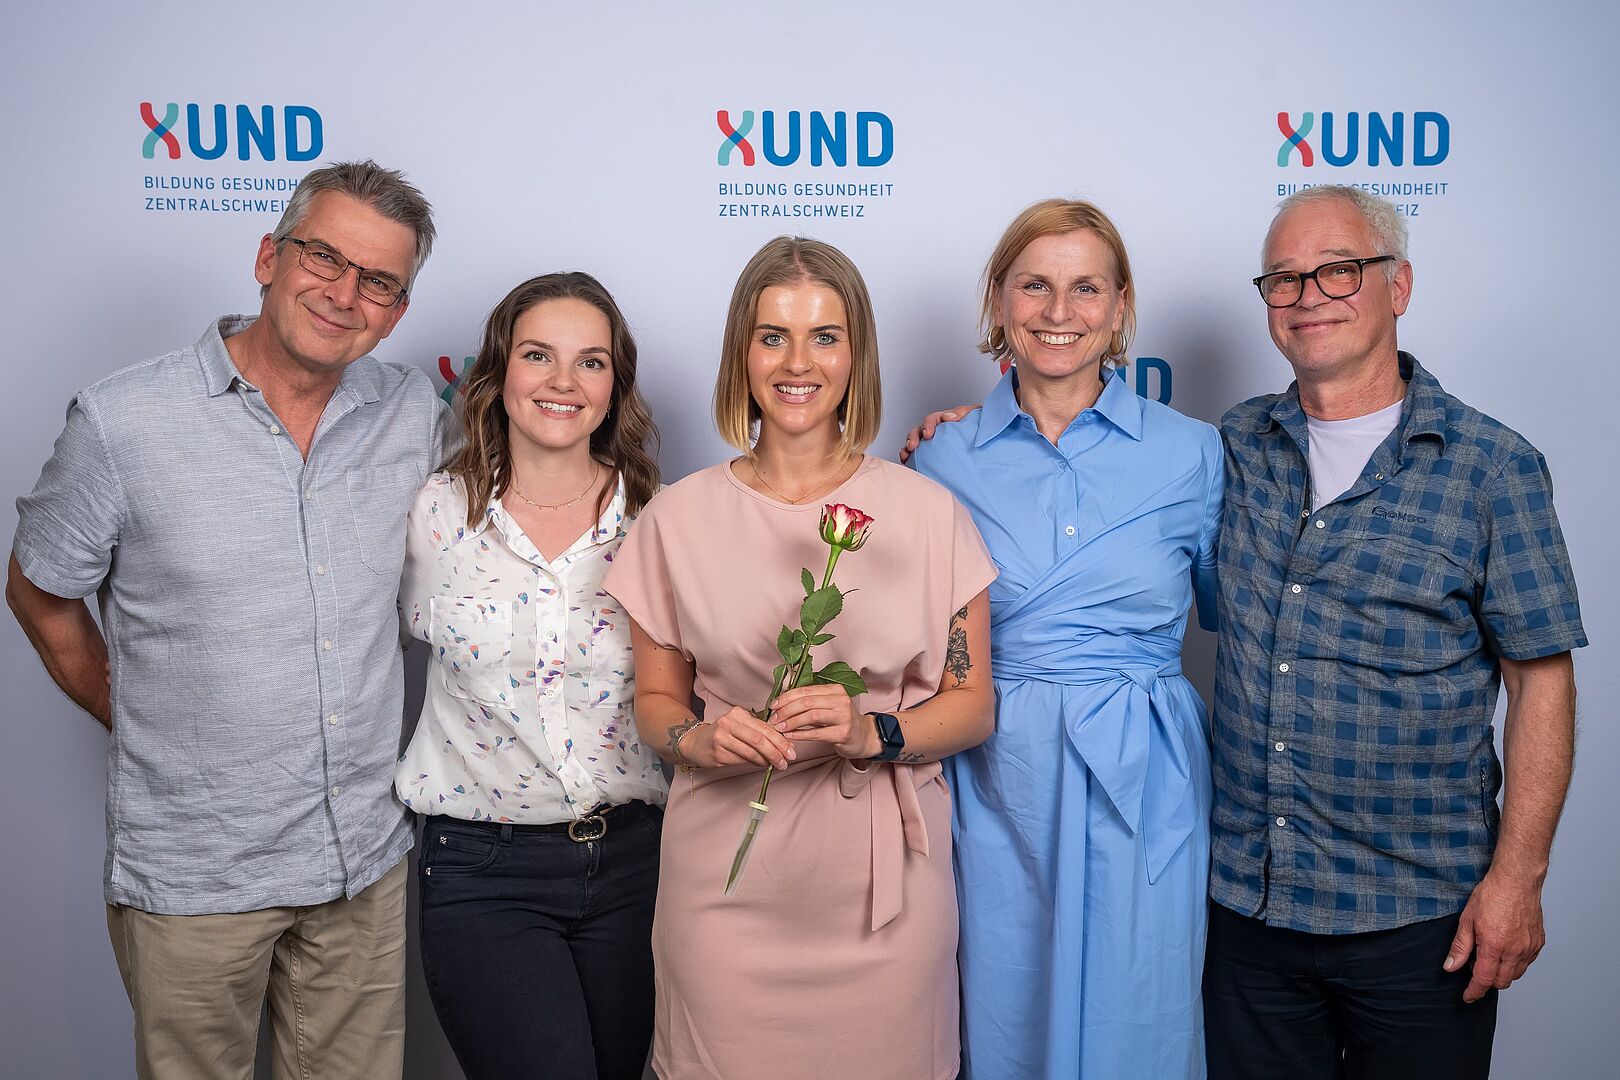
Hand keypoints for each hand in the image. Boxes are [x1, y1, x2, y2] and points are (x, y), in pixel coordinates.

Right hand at [685, 707, 795, 770]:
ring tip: (775, 765)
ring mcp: (721, 737)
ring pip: (751, 751)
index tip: (792, 751)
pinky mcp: (717, 751)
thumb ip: (760, 733)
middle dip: (776, 752)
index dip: (781, 740)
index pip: (765, 727)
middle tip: (786, 762)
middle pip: (759, 739)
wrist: (696, 743)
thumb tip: (785, 745)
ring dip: (766, 760)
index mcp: (739, 714)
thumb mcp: (741, 727)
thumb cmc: (724, 735)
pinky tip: (760, 764)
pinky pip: (741, 760)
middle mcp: (729, 722)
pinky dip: (754, 763)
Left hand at [771, 685, 877, 758]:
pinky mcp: (843, 733)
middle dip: (786, 710)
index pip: (806, 690)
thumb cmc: (841, 720)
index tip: (774, 705)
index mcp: (835, 689)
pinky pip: (816, 733)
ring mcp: (844, 716)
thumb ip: (810, 701)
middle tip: (774, 718)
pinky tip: (790, 736)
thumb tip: (781, 701)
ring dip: (791, 722)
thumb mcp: (828, 705)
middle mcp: (841, 700)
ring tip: (780, 727)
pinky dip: (800, 734)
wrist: (863, 736)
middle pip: (807, 702)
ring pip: (811, 715)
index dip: (786, 697)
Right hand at [898, 405, 978, 463]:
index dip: (928, 425)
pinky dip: (908, 455)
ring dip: (908, 446)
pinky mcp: (931, 452)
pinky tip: (906, 460)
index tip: (928, 434)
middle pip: (919, 430)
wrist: (986, 439)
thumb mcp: (974, 414)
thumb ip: (962, 412)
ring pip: (915, 440)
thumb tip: (949, 416)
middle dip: (913, 437)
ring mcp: (932, 441)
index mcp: (945, 419)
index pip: (933, 419)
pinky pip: (916, 453)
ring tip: (905, 454)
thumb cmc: (981, 425)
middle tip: (913, 445)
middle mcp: (936, 429)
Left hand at [1444, 869, 1546, 1001]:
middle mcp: (1515, 951)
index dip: (1474, 992)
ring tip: (1490, 953)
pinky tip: (1505, 949)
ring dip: (1502, 972)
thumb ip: (1460, 947)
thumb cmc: (1491, 896)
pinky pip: (1527, 962)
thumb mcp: (1467, 920)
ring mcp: (1529, 948)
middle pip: (1502, 981)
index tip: (1468, 997)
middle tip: (1475, 964)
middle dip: (1487, 981)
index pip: (1484, 980)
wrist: (1516, 880)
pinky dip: (1515, 963)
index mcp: (1494, 946)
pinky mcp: (1538, 943)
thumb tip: (1451, 967)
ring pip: (1516, 974)